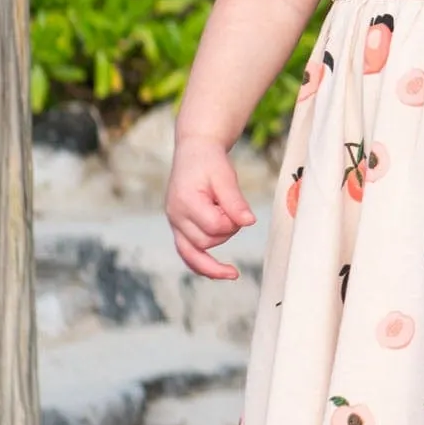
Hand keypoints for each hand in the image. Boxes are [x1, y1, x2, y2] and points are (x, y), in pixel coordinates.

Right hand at [165, 134, 256, 279]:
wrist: (195, 151)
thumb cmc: (210, 161)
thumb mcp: (225, 176)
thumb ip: (235, 201)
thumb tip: (249, 223)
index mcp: (185, 202)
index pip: (214, 226)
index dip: (233, 220)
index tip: (239, 207)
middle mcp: (175, 216)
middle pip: (207, 241)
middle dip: (227, 230)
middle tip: (234, 207)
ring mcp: (175, 224)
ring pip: (198, 251)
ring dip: (219, 238)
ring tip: (226, 213)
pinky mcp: (179, 228)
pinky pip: (188, 255)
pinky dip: (204, 265)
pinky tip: (223, 273)